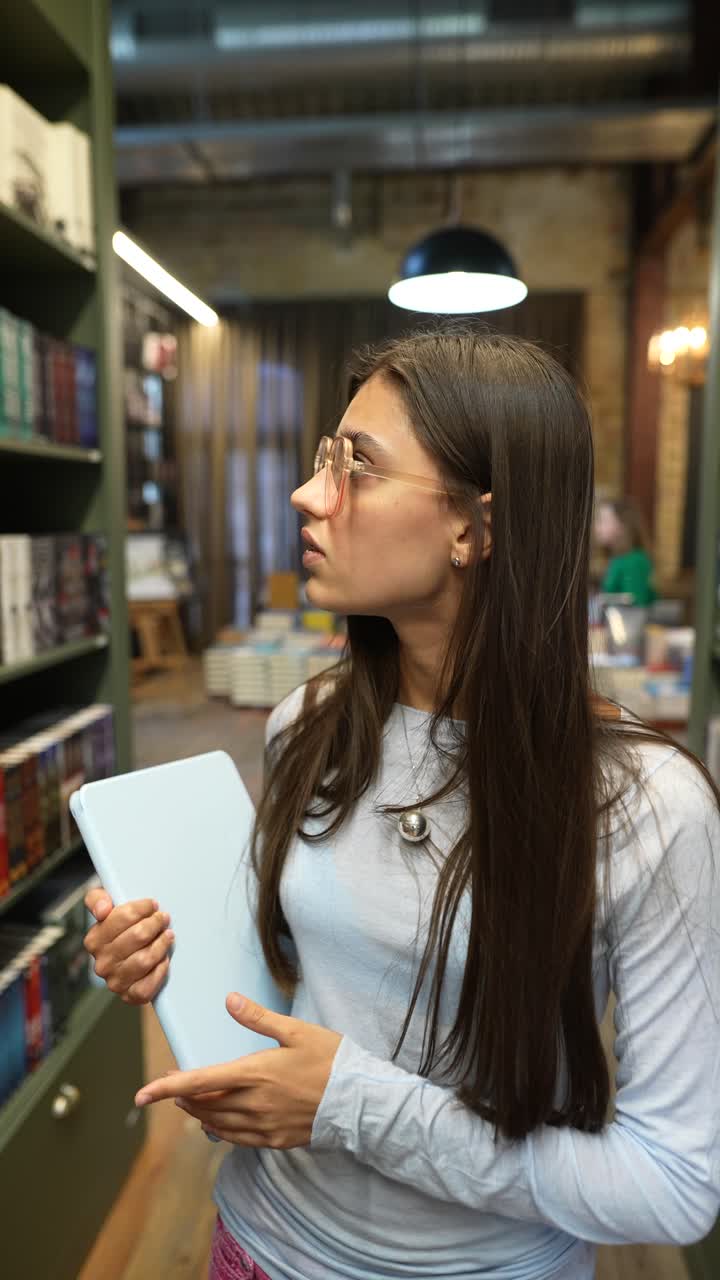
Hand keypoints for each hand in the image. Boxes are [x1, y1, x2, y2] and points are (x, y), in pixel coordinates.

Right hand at [83, 887, 173, 1004]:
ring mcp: (115, 981)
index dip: (142, 908)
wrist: (130, 958)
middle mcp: (102, 963)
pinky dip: (160, 970)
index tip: (153, 905)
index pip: (122, 917)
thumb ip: (98, 899)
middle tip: (164, 918)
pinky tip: (163, 959)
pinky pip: (148, 984)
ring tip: (168, 935)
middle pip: (137, 936)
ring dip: (161, 945)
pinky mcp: (130, 996)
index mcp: (94, 940)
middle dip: (155, 924)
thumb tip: (103, 909)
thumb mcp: (105, 907)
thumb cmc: (119, 929)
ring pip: (145, 960)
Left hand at [134, 993, 342, 1148]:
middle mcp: (254, 1104)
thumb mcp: (297, 1031)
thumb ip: (259, 1019)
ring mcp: (264, 1126)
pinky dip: (221, 1131)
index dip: (167, 1088)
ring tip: (190, 1103)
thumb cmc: (331, 1060)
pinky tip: (218, 1124)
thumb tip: (230, 1000)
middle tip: (171, 1089)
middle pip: (204, 1105)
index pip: (199, 1082)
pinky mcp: (276, 1140)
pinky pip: (238, 1139)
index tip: (142, 1094)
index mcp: (255, 1073)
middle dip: (182, 1098)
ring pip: (218, 1124)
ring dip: (199, 1113)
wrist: (361, 1101)